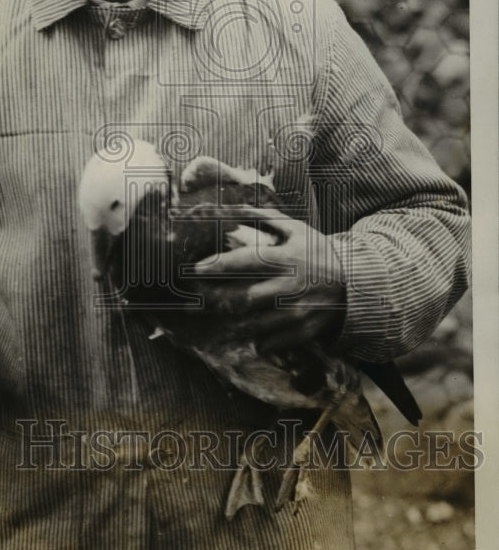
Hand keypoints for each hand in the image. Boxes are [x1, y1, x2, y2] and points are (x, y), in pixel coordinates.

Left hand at [194, 207, 345, 352]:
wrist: (356, 283)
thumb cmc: (318, 252)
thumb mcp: (297, 229)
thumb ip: (265, 217)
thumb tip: (233, 207)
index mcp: (286, 258)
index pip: (245, 262)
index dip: (217, 266)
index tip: (195, 269)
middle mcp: (291, 286)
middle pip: (242, 298)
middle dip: (214, 300)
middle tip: (194, 299)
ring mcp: (298, 312)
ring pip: (252, 324)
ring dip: (230, 321)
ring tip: (214, 315)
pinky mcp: (304, 332)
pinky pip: (269, 342)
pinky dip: (255, 338)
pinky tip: (247, 330)